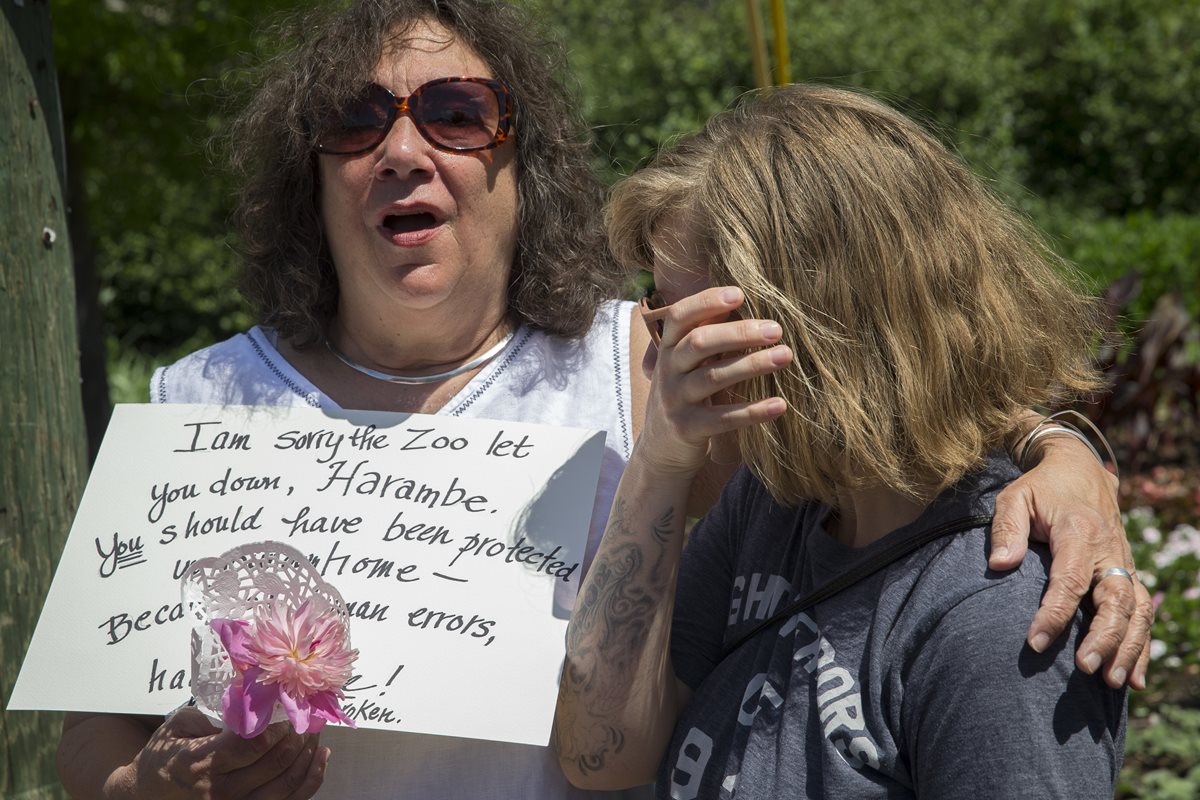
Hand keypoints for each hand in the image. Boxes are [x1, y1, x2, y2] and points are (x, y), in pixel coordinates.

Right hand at [125, 708, 327, 798]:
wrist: (147, 795)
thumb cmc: (164, 755)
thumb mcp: (180, 724)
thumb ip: (217, 710)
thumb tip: (256, 689)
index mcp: (201, 762)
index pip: (255, 743)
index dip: (280, 723)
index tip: (289, 703)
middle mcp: (220, 791)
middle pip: (277, 762)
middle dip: (300, 733)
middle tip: (309, 712)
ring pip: (288, 783)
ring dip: (309, 753)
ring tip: (316, 729)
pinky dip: (311, 779)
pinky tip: (320, 757)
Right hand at [638, 286, 790, 477]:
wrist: (661, 449)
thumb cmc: (684, 394)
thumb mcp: (685, 363)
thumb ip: (705, 335)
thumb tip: (741, 297)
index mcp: (667, 348)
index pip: (679, 316)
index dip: (706, 302)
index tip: (740, 294)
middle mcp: (667, 371)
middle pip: (700, 343)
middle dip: (739, 333)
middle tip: (776, 329)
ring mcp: (675, 400)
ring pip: (713, 378)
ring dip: (752, 365)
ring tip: (786, 356)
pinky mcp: (687, 429)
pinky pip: (723, 419)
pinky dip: (753, 411)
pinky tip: (780, 404)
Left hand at [989, 439, 1151, 689]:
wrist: (1081, 470)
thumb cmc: (1040, 489)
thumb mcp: (1014, 497)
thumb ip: (1006, 528)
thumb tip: (998, 565)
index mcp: (1078, 531)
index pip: (1069, 578)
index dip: (1054, 613)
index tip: (1034, 643)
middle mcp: (1108, 550)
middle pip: (1115, 599)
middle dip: (1104, 637)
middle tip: (1085, 669)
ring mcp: (1124, 563)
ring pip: (1136, 610)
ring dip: (1128, 648)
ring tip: (1112, 683)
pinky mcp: (1129, 574)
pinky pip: (1143, 612)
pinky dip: (1141, 645)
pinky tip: (1135, 679)